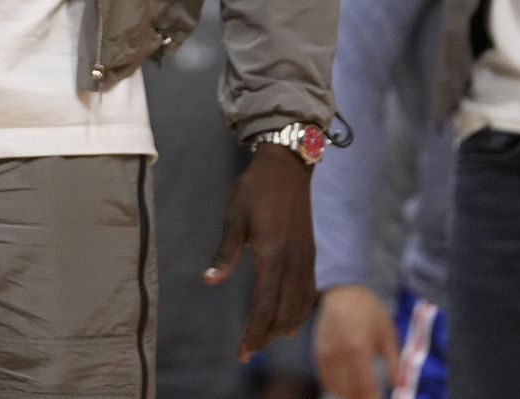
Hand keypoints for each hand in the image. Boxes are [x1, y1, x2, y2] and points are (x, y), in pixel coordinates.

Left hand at [203, 144, 316, 362]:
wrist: (287, 167)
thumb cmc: (254, 190)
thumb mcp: (234, 218)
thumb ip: (224, 252)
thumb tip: (208, 280)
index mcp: (272, 256)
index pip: (264, 306)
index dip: (254, 332)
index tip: (243, 353)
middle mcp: (293, 263)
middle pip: (282, 312)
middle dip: (266, 335)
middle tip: (249, 353)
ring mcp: (305, 260)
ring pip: (298, 306)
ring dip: (283, 326)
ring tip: (266, 340)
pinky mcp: (310, 254)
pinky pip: (308, 292)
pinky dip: (299, 311)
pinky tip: (291, 320)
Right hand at [314, 284, 400, 398]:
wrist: (343, 293)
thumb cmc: (370, 313)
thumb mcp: (388, 335)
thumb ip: (395, 364)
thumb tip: (402, 388)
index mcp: (359, 348)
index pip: (365, 386)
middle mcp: (340, 353)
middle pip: (349, 391)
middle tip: (371, 398)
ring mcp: (326, 354)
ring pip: (336, 388)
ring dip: (349, 396)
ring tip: (361, 395)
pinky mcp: (318, 352)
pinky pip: (325, 379)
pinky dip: (336, 388)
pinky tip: (347, 389)